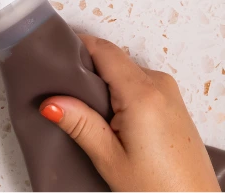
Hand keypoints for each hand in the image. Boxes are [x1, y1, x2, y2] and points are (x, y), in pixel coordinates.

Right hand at [38, 35, 220, 191]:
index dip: (78, 46)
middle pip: (114, 59)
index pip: (105, 51)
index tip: (54, 52)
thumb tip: (51, 101)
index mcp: (142, 93)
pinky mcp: (173, 100)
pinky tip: (108, 116)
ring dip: (104, 82)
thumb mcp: (110, 158)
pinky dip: (120, 91)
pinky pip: (140, 83)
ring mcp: (169, 90)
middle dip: (87, 68)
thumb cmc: (156, 187)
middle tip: (59, 87)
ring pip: (126, 71)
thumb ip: (81, 125)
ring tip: (81, 107)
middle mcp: (159, 83)